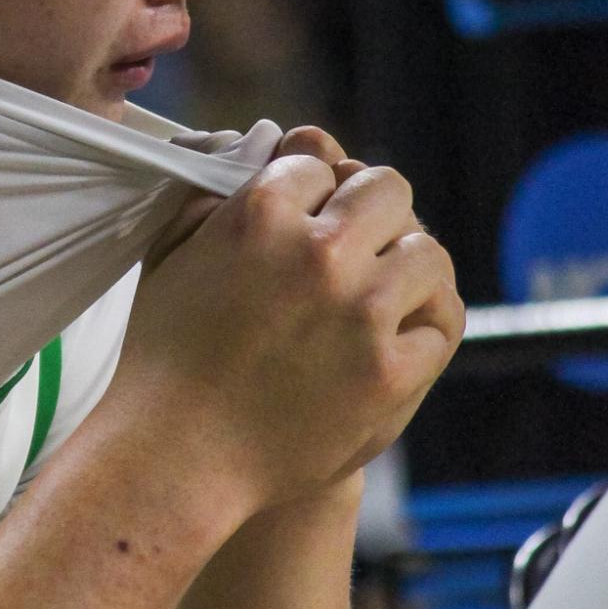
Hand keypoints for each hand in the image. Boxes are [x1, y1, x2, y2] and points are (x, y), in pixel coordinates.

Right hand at [110, 121, 461, 526]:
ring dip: (407, 267)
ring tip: (380, 294)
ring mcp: (361, 312)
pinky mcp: (391, 371)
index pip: (322, 165)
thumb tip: (280, 150)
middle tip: (354, 253)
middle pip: (387, 190)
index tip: (307, 225)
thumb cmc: (164, 359)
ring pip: (427, 250)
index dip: (315, 195)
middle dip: (370, 216)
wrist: (176, 458)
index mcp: (260, 213)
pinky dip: (425, 324)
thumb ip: (221, 197)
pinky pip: (443, 320)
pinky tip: (396, 336)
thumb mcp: (174, 256)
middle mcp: (318, 252)